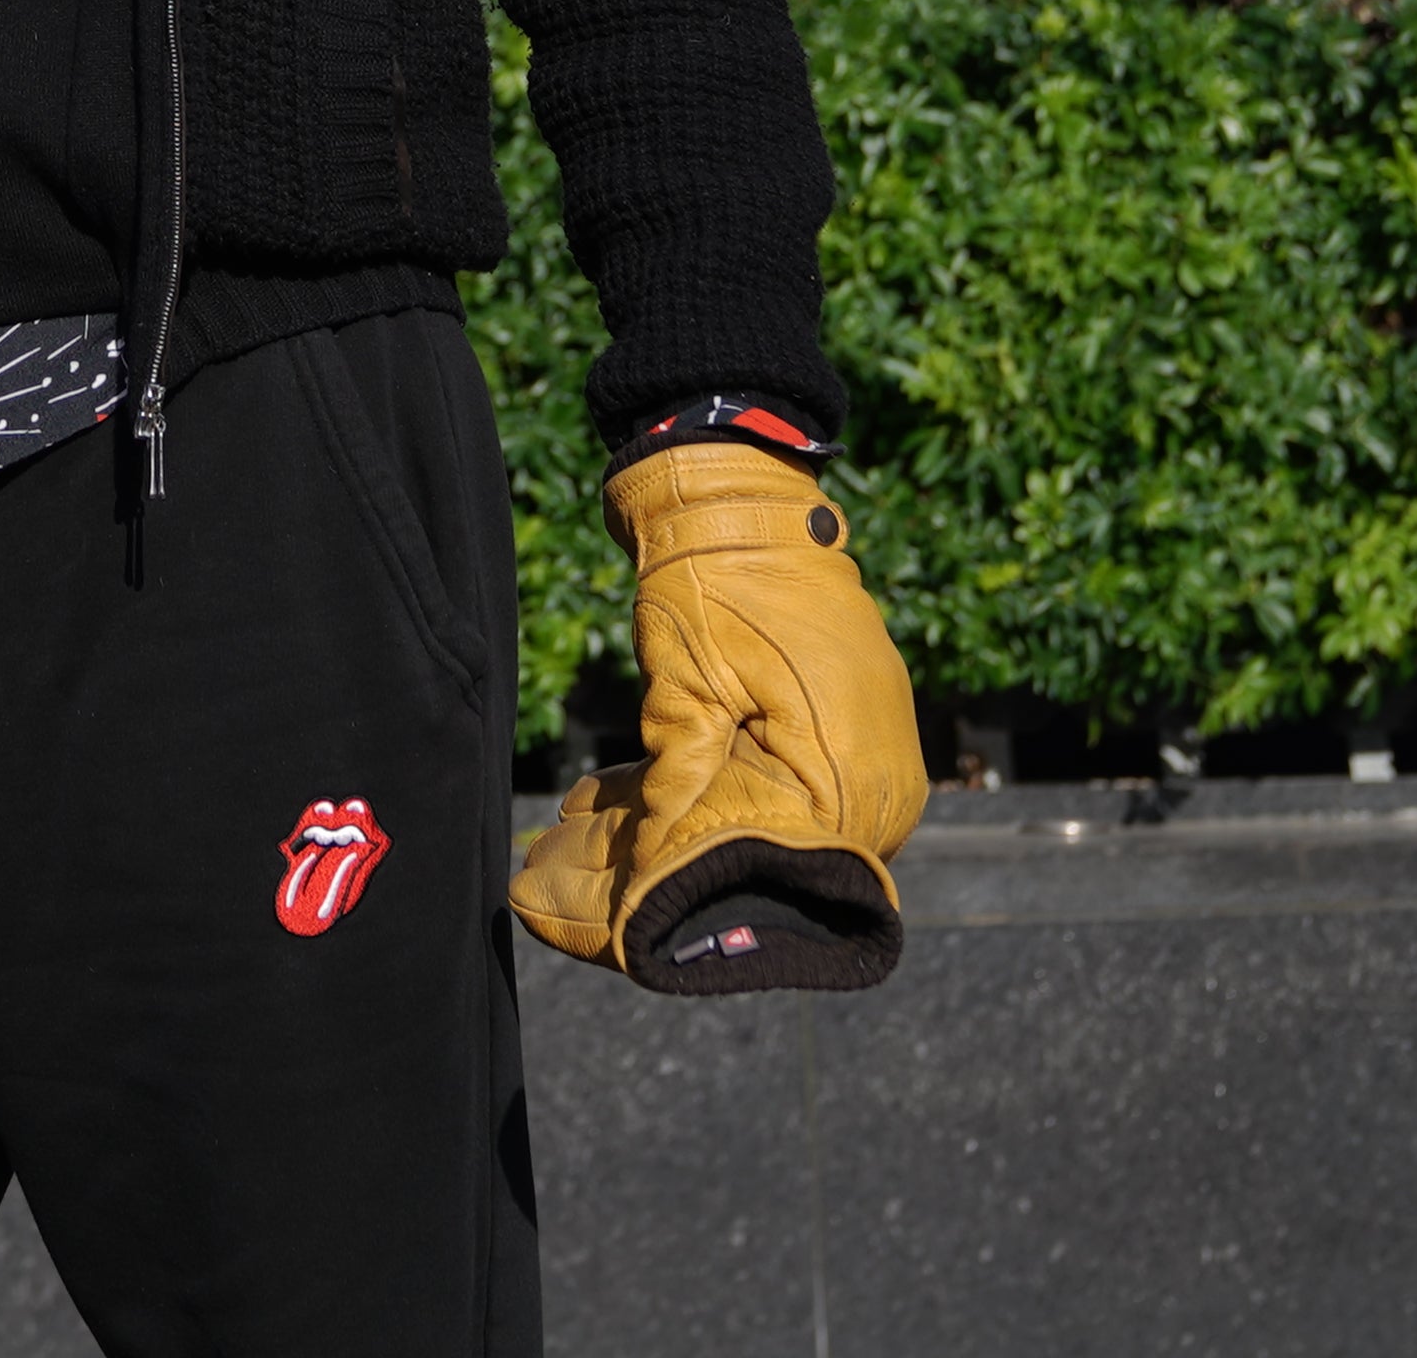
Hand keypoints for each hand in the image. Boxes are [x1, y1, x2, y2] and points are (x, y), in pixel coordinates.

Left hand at [510, 445, 928, 993]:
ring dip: (648, 837)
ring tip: (552, 845)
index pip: (749, 870)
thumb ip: (676, 793)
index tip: (574, 919)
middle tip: (540, 890)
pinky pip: (760, 792)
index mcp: (849, 784)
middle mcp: (876, 792)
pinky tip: (597, 806)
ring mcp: (864, 766)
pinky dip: (684, 798)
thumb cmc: (719, 584)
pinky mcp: (837, 740)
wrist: (747, 498)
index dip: (656, 899)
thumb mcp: (685, 693)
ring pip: (743, 829)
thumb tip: (646, 882)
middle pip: (746, 861)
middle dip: (640, 876)